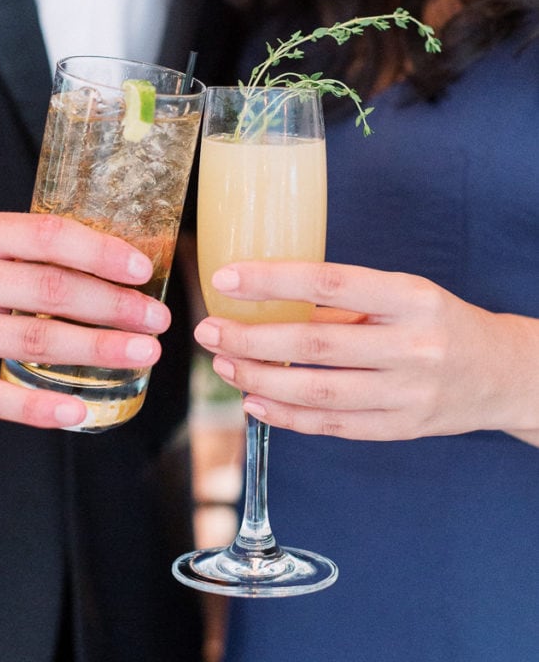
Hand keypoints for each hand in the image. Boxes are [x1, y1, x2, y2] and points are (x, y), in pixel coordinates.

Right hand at [0, 212, 168, 427]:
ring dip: (97, 349)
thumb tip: (115, 261)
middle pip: (50, 289)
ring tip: (142, 354)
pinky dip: (41, 407)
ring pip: (35, 339)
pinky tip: (80, 409)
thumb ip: (27, 250)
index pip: (45, 236)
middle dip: (114, 305)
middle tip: (157, 320)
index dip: (99, 251)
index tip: (141, 269)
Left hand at [194, 261, 538, 440]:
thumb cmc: (438, 322)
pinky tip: (254, 400)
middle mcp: (413, 346)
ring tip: (224, 363)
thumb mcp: (403, 293)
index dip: (273, 281)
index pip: (330, 283)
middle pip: (315, 344)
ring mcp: (408, 394)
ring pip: (318, 391)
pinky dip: (287, 416)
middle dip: (251, 338)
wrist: (500, 373)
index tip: (227, 278)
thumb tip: (267, 297)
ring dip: (260, 378)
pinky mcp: (401, 430)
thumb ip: (343, 300)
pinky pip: (333, 426)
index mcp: (411, 298)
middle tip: (209, 330)